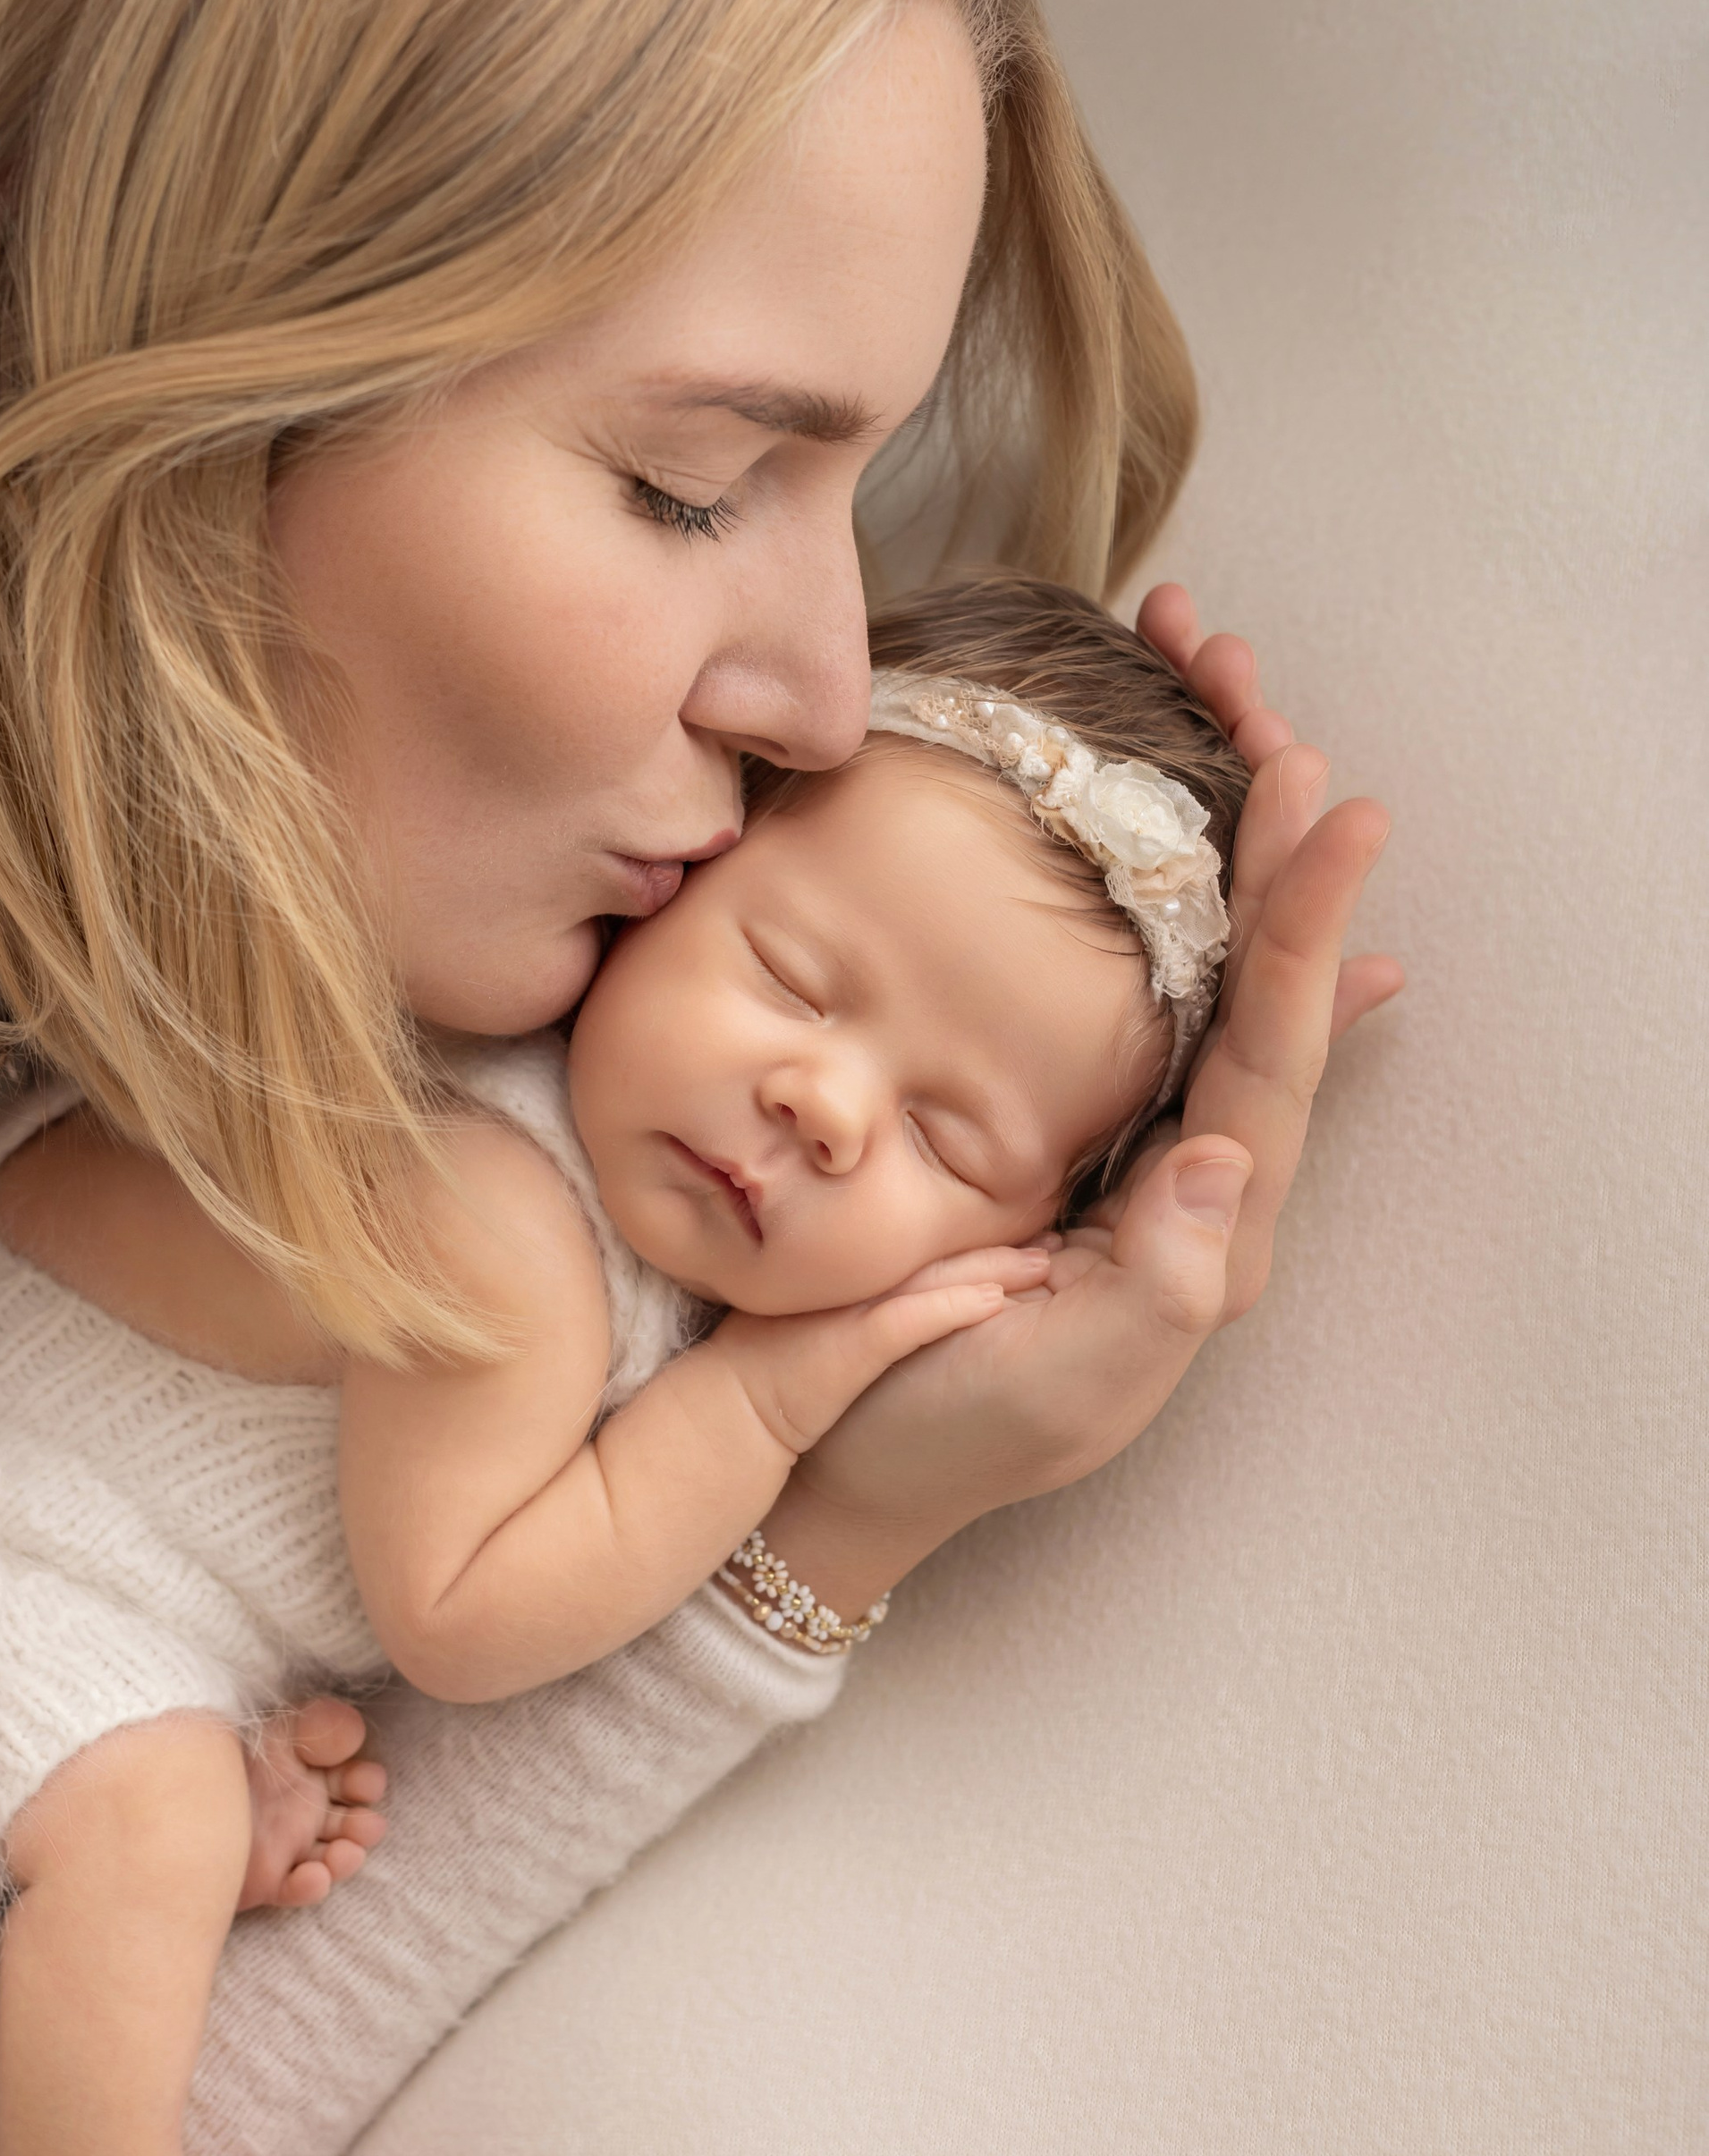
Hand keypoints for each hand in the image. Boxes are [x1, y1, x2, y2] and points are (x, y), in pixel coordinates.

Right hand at [764, 593, 1398, 1597]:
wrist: (832, 1474)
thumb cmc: (940, 1438)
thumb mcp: (1055, 1385)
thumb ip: (1150, 1288)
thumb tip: (1219, 1160)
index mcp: (1200, 1230)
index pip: (1269, 1047)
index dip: (1297, 920)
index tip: (1323, 798)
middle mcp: (1186, 1173)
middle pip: (1254, 971)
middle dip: (1262, 827)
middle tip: (1243, 681)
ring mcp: (1120, 1141)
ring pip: (1198, 957)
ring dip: (1211, 828)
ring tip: (1210, 699)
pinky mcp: (1053, 1127)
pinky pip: (1136, 989)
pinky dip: (1163, 899)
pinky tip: (1189, 845)